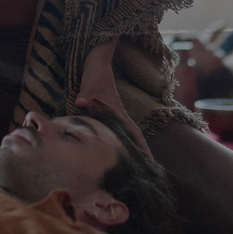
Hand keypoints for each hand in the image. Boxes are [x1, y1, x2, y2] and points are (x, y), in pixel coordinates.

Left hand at [76, 39, 153, 158]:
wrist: (96, 63)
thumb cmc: (95, 75)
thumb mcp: (89, 86)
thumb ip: (86, 96)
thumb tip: (81, 104)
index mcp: (117, 111)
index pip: (134, 131)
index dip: (142, 146)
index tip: (151, 161)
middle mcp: (117, 114)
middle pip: (132, 136)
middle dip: (139, 152)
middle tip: (144, 170)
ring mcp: (112, 113)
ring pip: (123, 133)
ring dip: (129, 147)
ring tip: (131, 165)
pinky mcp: (105, 111)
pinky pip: (113, 129)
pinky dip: (116, 139)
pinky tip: (112, 148)